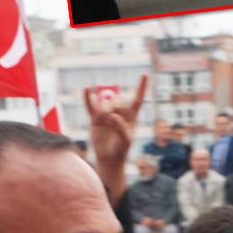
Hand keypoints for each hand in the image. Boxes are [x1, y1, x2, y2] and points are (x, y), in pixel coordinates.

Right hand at [84, 70, 146, 208]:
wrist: (108, 158)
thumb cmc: (120, 150)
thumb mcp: (126, 140)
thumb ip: (121, 128)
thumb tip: (112, 115)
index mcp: (131, 116)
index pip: (138, 99)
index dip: (141, 87)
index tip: (145, 74)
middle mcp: (119, 112)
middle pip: (118, 99)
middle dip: (116, 106)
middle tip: (112, 119)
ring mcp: (107, 113)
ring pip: (106, 102)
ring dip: (105, 109)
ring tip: (105, 121)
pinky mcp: (95, 118)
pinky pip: (91, 105)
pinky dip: (88, 97)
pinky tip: (87, 88)